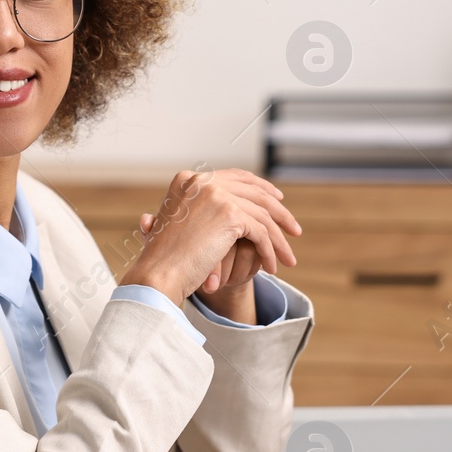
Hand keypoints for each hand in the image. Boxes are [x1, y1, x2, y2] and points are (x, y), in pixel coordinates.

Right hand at [118, 168, 300, 305]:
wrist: (158, 274)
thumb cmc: (163, 258)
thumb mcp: (180, 224)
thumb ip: (202, 210)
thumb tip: (233, 207)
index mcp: (189, 179)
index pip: (235, 177)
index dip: (260, 187)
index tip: (277, 199)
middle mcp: (203, 181)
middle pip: (254, 192)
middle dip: (277, 211)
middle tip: (293, 228)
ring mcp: (217, 195)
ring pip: (262, 214)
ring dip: (278, 238)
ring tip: (288, 256)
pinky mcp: (229, 214)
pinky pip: (261, 232)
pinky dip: (269, 250)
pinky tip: (272, 265)